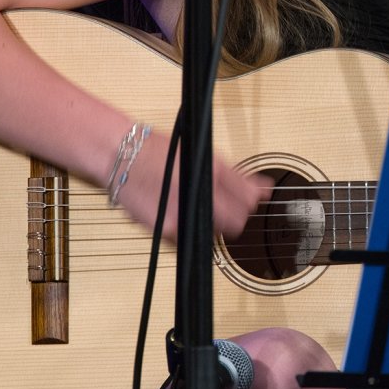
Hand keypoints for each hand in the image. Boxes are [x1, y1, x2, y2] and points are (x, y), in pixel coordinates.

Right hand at [113, 124, 272, 240]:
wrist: (124, 156)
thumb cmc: (159, 151)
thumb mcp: (204, 156)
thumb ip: (237, 178)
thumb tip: (264, 190)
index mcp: (213, 174)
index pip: (247, 201)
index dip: (249, 203)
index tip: (248, 202)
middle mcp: (200, 195)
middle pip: (235, 222)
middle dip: (233, 216)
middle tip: (220, 206)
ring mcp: (184, 214)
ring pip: (212, 232)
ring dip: (210, 223)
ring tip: (193, 204)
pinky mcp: (167, 228)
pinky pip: (188, 237)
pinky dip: (187, 228)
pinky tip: (178, 211)